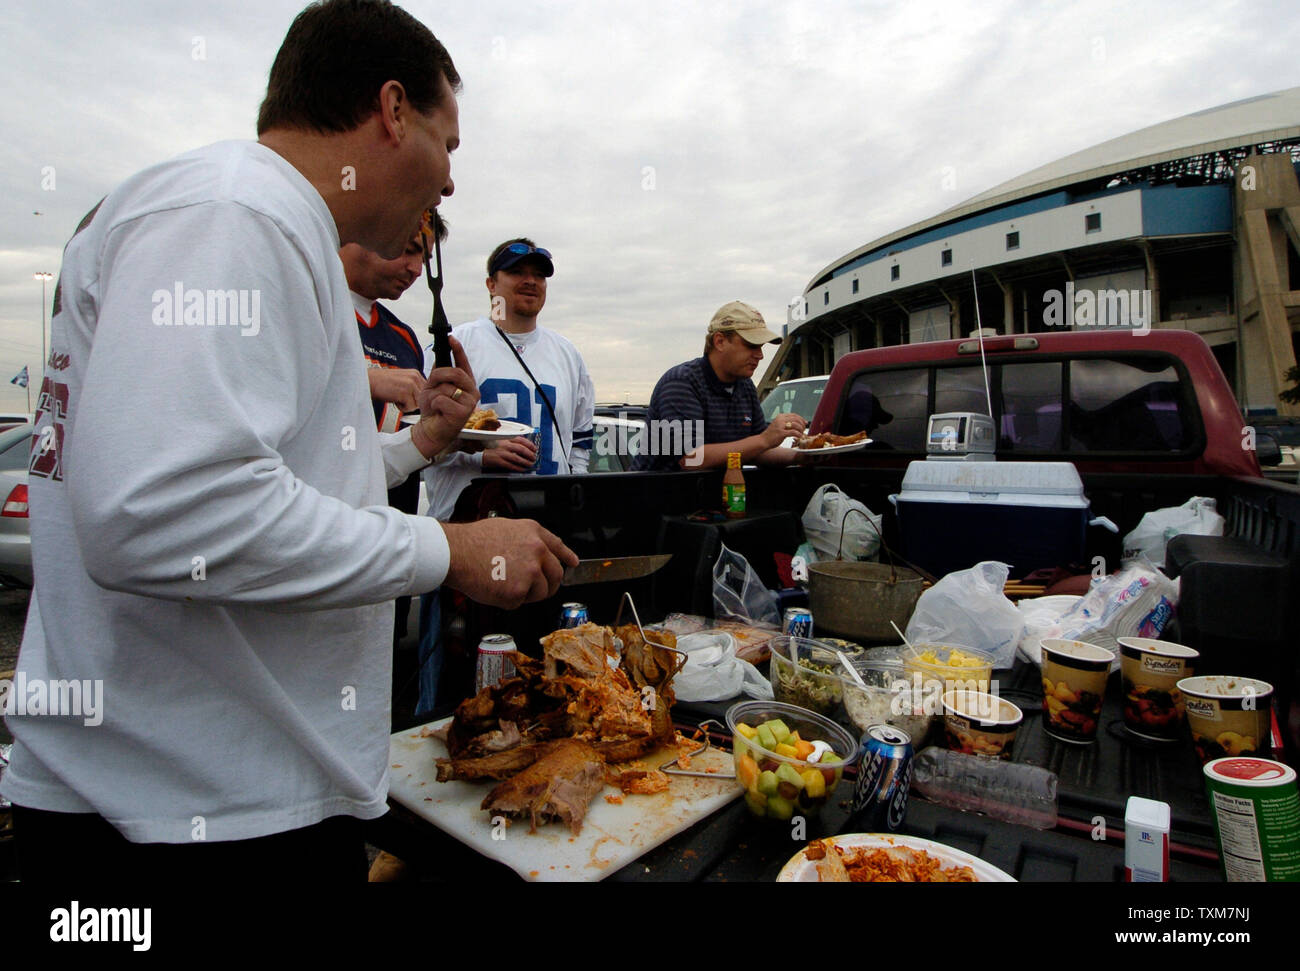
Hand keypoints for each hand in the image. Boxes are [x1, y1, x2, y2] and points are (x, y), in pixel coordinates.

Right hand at [368, 367, 426, 411]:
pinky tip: (393, 399)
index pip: (425, 392)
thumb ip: (413, 387)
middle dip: (412, 402)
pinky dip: (401, 408)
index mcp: (415, 373)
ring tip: (396, 397)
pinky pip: (410, 408)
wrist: (368, 382)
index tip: (406, 396)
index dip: (416, 398)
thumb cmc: (382, 384)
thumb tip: (422, 399)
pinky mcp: (405, 392)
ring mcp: (410, 384)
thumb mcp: (402, 381)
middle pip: (422, 399)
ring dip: (406, 405)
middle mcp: (415, 377)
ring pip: (417, 404)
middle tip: (399, 397)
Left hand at [414, 337, 477, 457]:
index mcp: (466, 383)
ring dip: (434, 394)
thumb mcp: (434, 387)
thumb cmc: (434, 410)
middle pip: (455, 372)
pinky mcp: (462, 413)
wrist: (431, 430)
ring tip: (435, 404)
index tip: (450, 338)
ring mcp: (470, 403)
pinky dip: (434, 405)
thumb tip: (440, 357)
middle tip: (432, 385)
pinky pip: (442, 400)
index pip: (463, 363)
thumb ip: (439, 374)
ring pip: (446, 387)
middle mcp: (472, 392)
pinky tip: (438, 412)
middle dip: (438, 376)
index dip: (458, 349)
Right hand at [441, 518, 578, 606]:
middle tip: (533, 587)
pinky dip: (507, 601)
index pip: (558, 547)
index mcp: (534, 534)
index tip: (573, 563)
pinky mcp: (518, 592)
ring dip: (526, 594)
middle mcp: (537, 552)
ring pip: (540, 592)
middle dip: (548, 584)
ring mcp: (530, 573)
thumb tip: (534, 553)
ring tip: (504, 583)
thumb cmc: (472, 541)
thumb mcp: (506, 527)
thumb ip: (525, 540)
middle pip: (556, 575)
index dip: (566, 557)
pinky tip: (495, 588)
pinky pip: (519, 602)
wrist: (455, 552)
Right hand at [482, 436, 537, 471]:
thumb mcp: (501, 440)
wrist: (479, 453)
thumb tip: (523, 444)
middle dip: (529, 454)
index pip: (521, 440)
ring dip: (525, 462)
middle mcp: (504, 445)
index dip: (530, 444)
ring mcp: (502, 453)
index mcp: (506, 438)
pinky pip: (511, 465)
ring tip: (530, 464)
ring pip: (517, 458)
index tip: (534, 448)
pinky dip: (518, 468)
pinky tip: (522, 469)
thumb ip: (511, 440)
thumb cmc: (491, 447)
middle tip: (534, 457)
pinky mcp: (499, 461)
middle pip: (521, 449)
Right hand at [763, 413, 805, 447]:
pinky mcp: (781, 433)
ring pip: (796, 425)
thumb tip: (798, 424)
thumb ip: (786, 423)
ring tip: (801, 434)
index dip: (801, 419)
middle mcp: (780, 419)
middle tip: (804, 430)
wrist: (763, 441)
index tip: (805, 423)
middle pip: (796, 419)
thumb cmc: (772, 435)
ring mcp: (780, 426)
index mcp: (780, 416)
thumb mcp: (779, 425)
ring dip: (801, 430)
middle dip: (802, 424)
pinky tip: (799, 437)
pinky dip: (798, 435)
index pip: (794, 415)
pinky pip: (794, 432)